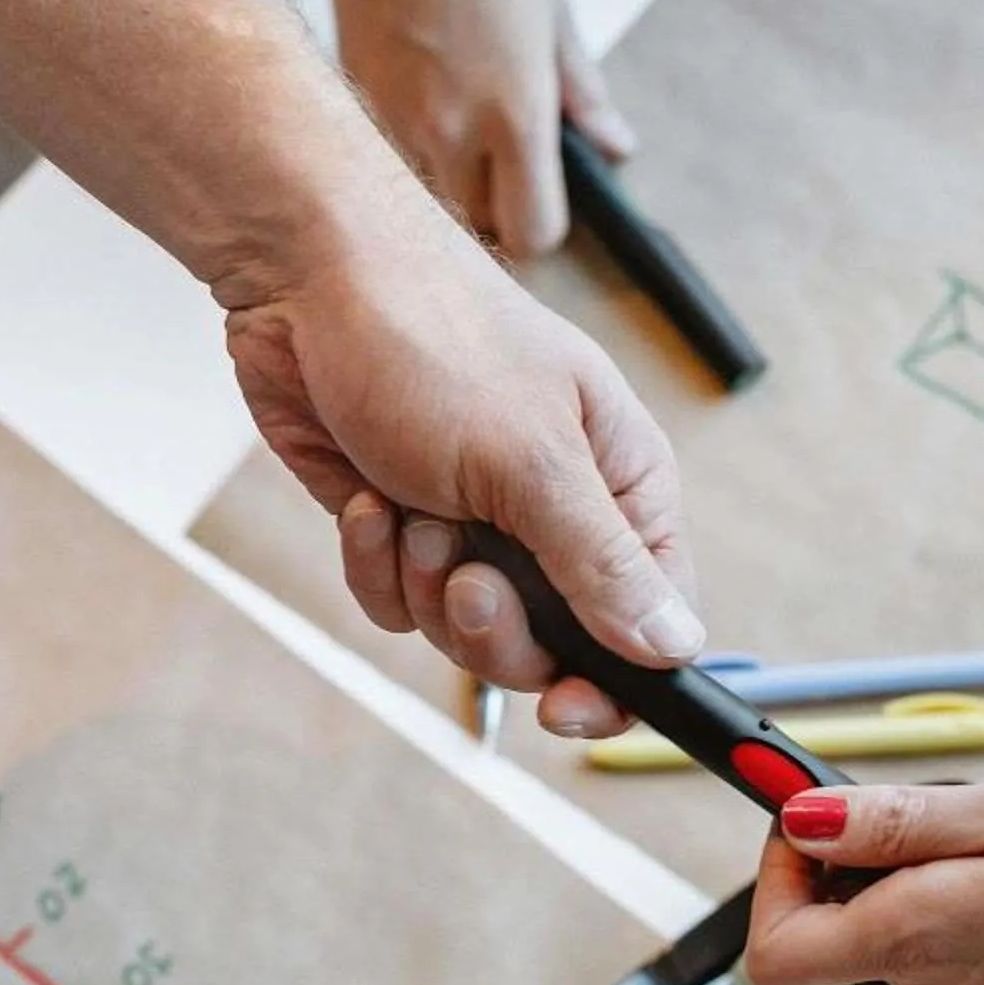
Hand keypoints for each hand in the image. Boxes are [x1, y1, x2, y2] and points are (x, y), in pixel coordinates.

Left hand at [217, 177, 698, 735]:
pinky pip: (398, 598)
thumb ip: (603, 564)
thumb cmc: (438, 339)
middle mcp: (557, 511)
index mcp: (622, 486)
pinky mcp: (403, 523)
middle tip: (466, 575)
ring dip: (427, 585)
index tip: (566, 705)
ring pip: (467, 629)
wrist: (307, 278)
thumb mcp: (532, 461)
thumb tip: (676, 647)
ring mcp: (478, 520)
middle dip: (497, 626)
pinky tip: (364, 499)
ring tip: (412, 512)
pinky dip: (374, 560)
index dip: (618, 677)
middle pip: (555, 644)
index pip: (652, 618)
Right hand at [324, 0, 631, 258]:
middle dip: (492, 207)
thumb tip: (615, 148)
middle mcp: (450, 130)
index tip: (541, 198)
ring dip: (444, 181)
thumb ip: (582, 96)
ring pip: (425, 197)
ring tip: (455, 125)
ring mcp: (394, 118)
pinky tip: (416, 93)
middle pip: (475, 226)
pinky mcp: (354, 95)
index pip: (532, 232)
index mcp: (515, 115)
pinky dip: (404, 145)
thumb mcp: (555, 15)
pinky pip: (384, 154)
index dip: (541, 224)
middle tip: (499, 163)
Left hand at [740, 770, 983, 984]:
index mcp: (924, 940)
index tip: (820, 813)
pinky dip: (972, 889)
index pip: (776, 953)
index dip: (774, 878)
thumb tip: (797, 819)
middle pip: (837, 926)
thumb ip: (898, 822)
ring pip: (898, 924)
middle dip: (865, 849)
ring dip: (929, 863)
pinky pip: (952, 938)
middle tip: (952, 798)